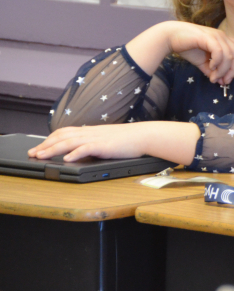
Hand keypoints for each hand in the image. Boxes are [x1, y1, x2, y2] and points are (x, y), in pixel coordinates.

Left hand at [28, 124, 150, 161]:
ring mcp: (97, 138)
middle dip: (45, 144)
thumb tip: (80, 151)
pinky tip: (67, 159)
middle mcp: (90, 133)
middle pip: (62, 136)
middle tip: (32, 153)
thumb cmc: (128, 139)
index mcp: (90, 131)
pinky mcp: (104, 145)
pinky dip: (74, 153)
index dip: (49, 139)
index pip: (65, 132)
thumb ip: (93, 143)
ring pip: (70, 142)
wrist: (144, 135)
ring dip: (53, 149)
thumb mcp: (106, 139)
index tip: (39, 147)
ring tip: (41, 156)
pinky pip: (86, 148)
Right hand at [166, 22, 233, 83]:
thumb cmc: (188, 47)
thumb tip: (221, 82)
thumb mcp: (203, 62)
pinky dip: (217, 62)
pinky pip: (219, 51)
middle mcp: (223, 37)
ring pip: (230, 56)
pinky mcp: (207, 37)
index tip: (233, 75)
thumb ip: (213, 71)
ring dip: (223, 70)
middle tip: (224, 81)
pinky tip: (210, 67)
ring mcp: (216, 36)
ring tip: (213, 77)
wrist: (170, 36)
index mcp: (225, 40)